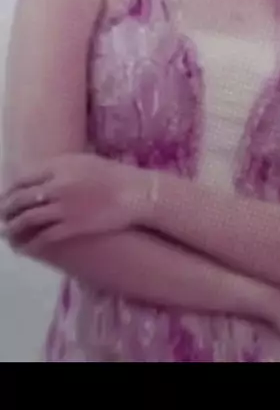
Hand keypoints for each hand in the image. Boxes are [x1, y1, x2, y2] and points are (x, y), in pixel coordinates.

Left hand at [0, 153, 142, 255]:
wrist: (136, 194)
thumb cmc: (114, 175)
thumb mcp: (84, 161)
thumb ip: (60, 167)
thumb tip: (40, 175)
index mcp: (59, 166)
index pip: (22, 179)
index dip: (9, 190)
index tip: (5, 198)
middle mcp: (57, 186)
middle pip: (19, 199)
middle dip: (5, 210)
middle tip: (2, 217)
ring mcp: (63, 207)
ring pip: (26, 220)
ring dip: (12, 228)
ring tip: (8, 233)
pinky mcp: (72, 227)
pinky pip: (42, 238)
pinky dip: (29, 244)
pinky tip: (24, 248)